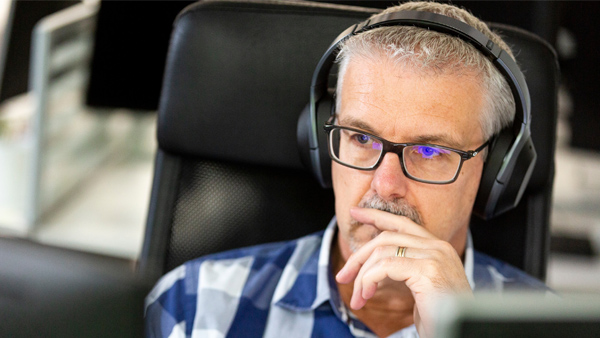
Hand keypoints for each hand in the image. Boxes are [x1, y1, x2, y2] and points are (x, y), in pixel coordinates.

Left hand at [335, 207, 472, 336]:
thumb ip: (405, 269)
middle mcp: (439, 247)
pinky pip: (385, 266)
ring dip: (362, 275)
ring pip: (382, 251)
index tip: (355, 213)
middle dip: (359, 256)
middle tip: (343, 276)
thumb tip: (374, 264)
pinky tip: (366, 294)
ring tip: (358, 297)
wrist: (459, 334)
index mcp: (438, 248)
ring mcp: (435, 256)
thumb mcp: (420, 287)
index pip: (402, 224)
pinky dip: (369, 280)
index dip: (377, 216)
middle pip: (386, 237)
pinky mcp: (427, 270)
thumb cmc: (441, 317)